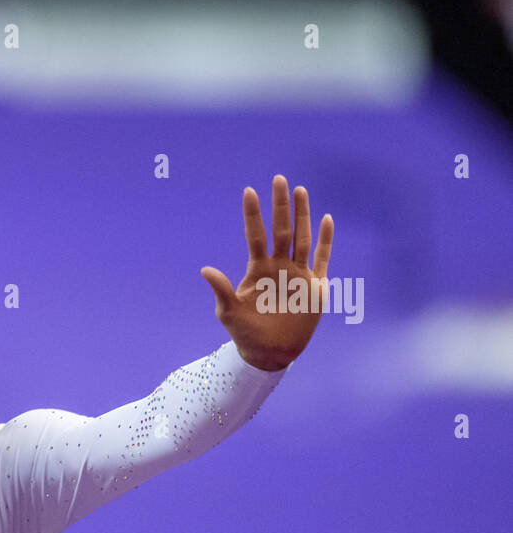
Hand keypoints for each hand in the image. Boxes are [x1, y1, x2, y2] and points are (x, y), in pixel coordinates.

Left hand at [200, 175, 333, 370]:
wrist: (270, 353)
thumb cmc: (246, 333)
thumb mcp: (229, 312)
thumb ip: (222, 289)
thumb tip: (205, 269)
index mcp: (258, 269)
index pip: (255, 235)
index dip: (252, 214)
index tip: (248, 191)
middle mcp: (279, 266)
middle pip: (281, 229)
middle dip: (280, 205)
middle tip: (278, 179)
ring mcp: (298, 274)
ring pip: (302, 238)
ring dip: (302, 215)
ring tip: (299, 190)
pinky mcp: (316, 286)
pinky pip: (323, 258)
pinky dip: (326, 240)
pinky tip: (326, 218)